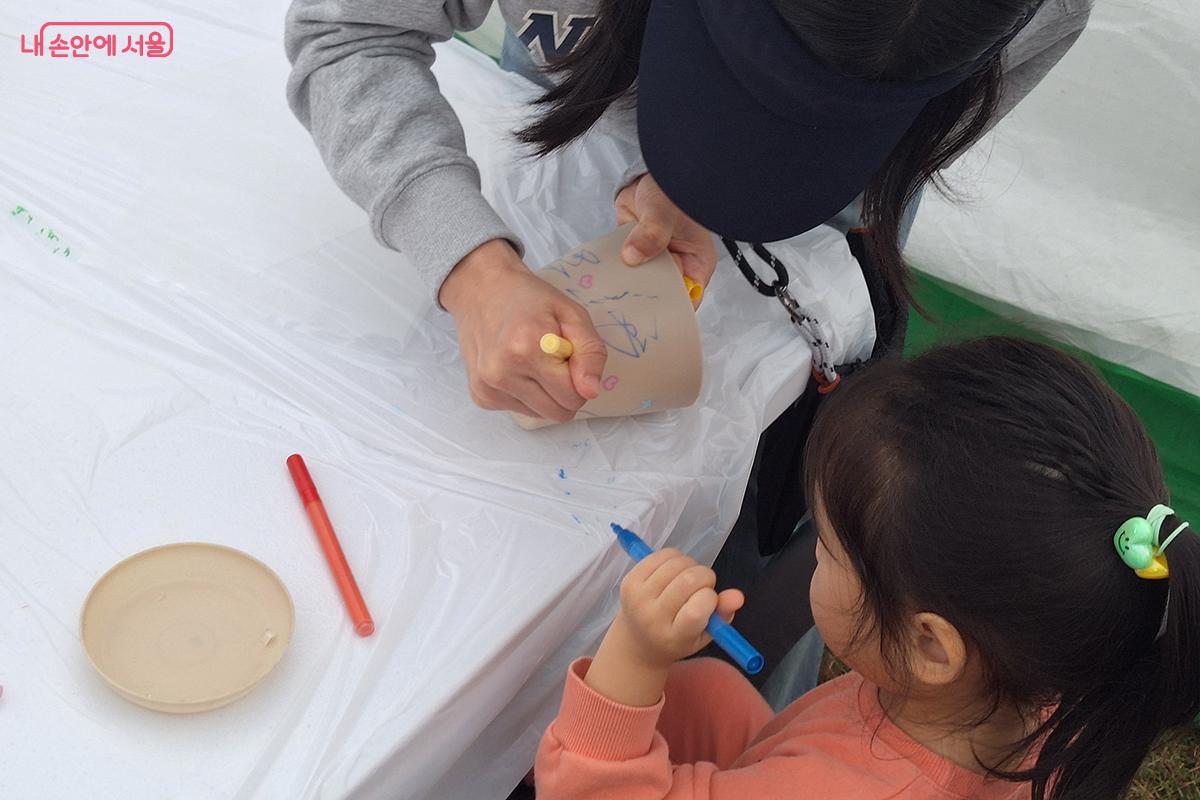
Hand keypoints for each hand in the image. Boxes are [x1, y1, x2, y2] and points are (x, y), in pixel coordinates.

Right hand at [439, 239, 606, 420]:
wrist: (481, 291)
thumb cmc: (530, 299)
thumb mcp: (572, 314)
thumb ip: (590, 352)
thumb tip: (591, 391)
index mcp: (527, 348)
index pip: (573, 396)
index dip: (580, 378)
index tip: (569, 356)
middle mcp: (502, 372)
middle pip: (558, 412)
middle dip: (565, 390)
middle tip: (554, 360)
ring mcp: (488, 387)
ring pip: (541, 415)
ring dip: (545, 393)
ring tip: (533, 361)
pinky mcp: (480, 395)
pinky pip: (521, 410)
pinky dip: (526, 394)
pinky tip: (516, 367)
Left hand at [584, 549, 743, 705]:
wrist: (637, 641)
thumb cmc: (678, 638)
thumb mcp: (705, 634)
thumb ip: (723, 615)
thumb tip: (738, 595)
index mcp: (674, 636)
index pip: (696, 611)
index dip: (709, 598)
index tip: (709, 600)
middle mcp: (652, 617)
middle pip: (688, 581)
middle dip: (705, 576)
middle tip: (703, 586)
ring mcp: (638, 598)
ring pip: (676, 564)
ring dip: (691, 565)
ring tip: (688, 579)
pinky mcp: (629, 581)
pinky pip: (661, 555)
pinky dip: (675, 557)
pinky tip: (674, 571)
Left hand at [615, 173, 716, 307]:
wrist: (649, 175)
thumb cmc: (671, 190)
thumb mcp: (664, 213)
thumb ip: (652, 234)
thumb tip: (633, 255)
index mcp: (696, 264)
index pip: (686, 299)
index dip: (669, 309)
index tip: (648, 315)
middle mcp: (678, 266)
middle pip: (661, 295)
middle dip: (644, 299)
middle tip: (624, 307)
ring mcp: (655, 261)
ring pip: (641, 284)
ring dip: (628, 285)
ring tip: (610, 295)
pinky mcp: (636, 254)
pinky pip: (626, 270)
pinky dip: (616, 273)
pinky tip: (604, 280)